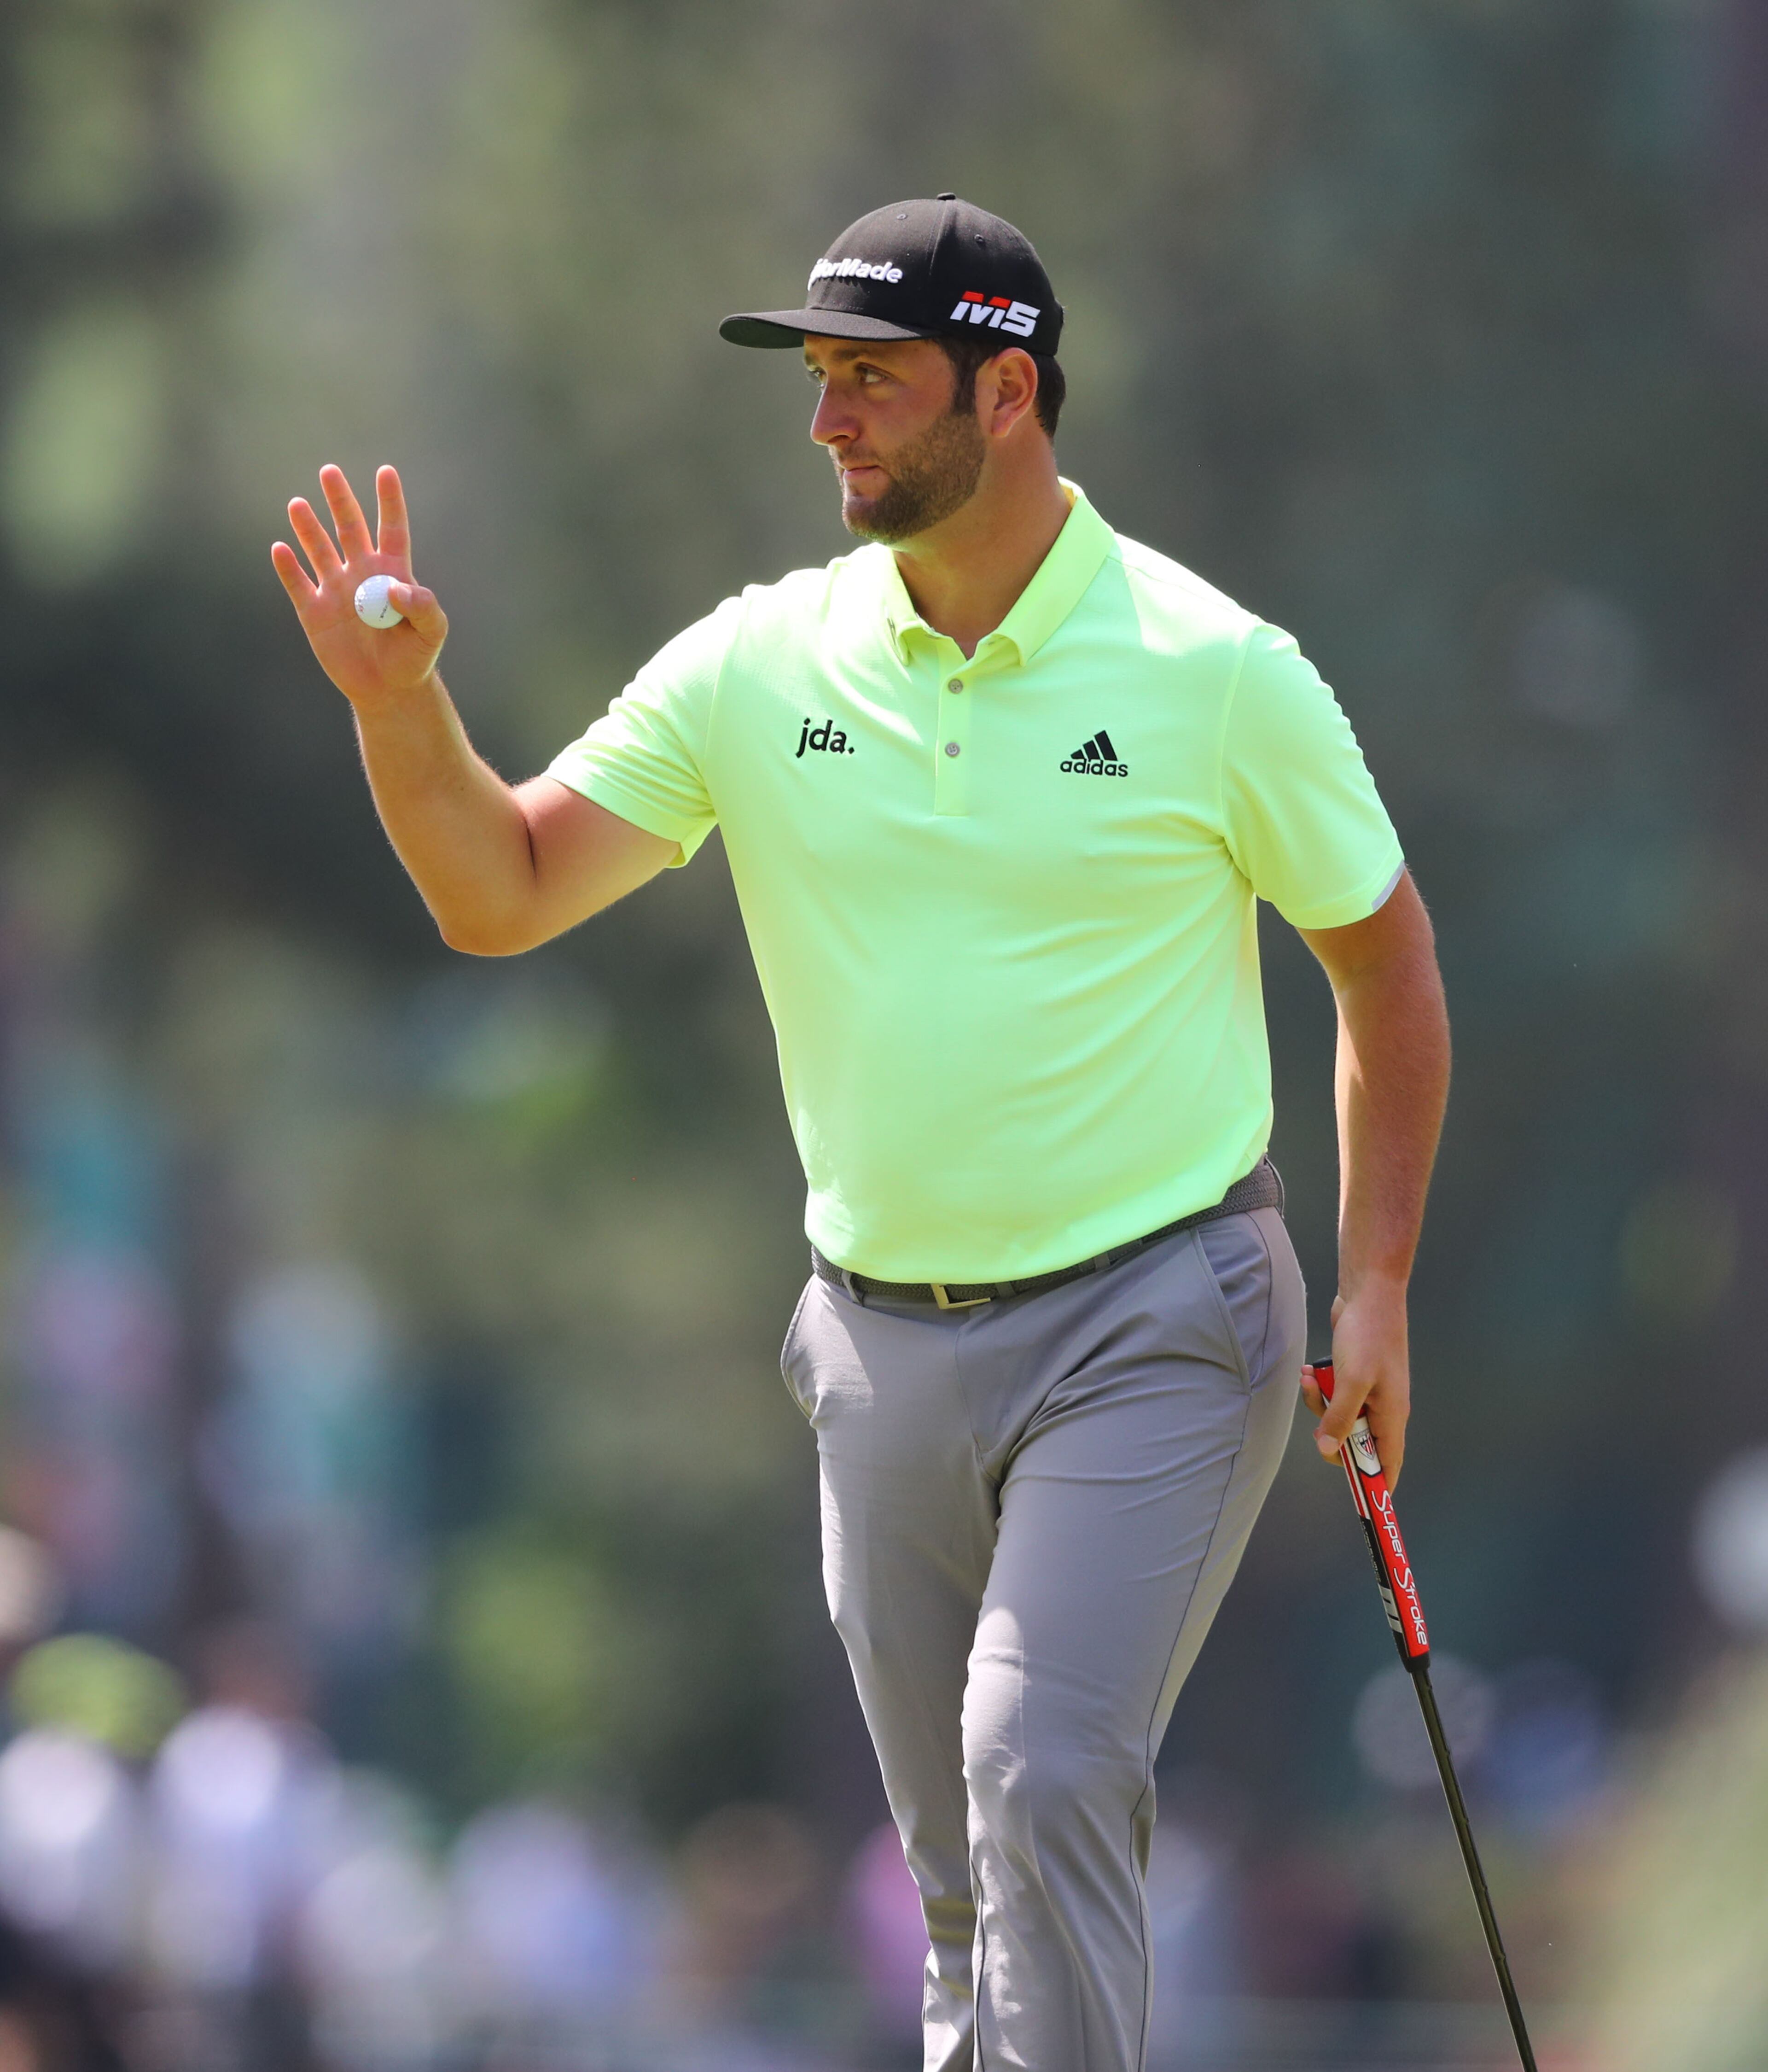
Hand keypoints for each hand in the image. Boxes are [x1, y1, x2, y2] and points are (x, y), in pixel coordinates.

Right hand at [272, 465, 448, 706]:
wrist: (389, 690)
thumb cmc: (415, 658)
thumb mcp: (431, 632)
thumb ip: (422, 606)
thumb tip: (395, 587)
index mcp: (392, 572)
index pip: (391, 528)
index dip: (389, 501)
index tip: (386, 471)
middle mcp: (361, 574)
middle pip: (349, 528)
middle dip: (340, 501)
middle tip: (329, 472)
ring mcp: (336, 590)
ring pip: (319, 549)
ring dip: (308, 527)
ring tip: (298, 504)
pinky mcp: (314, 612)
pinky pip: (298, 584)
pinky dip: (288, 568)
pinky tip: (280, 549)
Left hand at [1299, 1275, 1410, 1483]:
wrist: (1368, 1293)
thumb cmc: (1367, 1336)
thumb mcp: (1352, 1381)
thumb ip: (1340, 1418)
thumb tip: (1329, 1450)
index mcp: (1392, 1416)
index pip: (1390, 1464)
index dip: (1377, 1486)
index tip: (1362, 1504)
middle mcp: (1384, 1408)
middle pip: (1356, 1443)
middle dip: (1332, 1434)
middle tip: (1318, 1423)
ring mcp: (1369, 1391)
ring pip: (1339, 1416)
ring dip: (1320, 1404)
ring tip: (1311, 1380)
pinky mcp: (1354, 1375)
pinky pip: (1333, 1394)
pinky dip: (1320, 1387)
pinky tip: (1310, 1371)